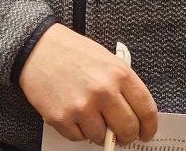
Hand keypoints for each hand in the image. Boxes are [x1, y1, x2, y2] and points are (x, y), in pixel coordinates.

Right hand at [19, 24, 157, 145]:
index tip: (146, 133)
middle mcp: (103, 91)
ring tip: (91, 118)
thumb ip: (122, 86)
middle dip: (126, 136)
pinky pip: (78, 137)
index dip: (149, 127)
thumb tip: (133, 113)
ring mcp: (82, 106)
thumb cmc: (71, 51)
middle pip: (127, 129)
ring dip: (99, 133)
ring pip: (102, 137)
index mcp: (119, 74)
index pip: (146, 110)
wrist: (36, 47)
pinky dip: (78, 131)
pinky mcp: (62, 117)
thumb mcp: (107, 59)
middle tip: (121, 135)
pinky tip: (74, 115)